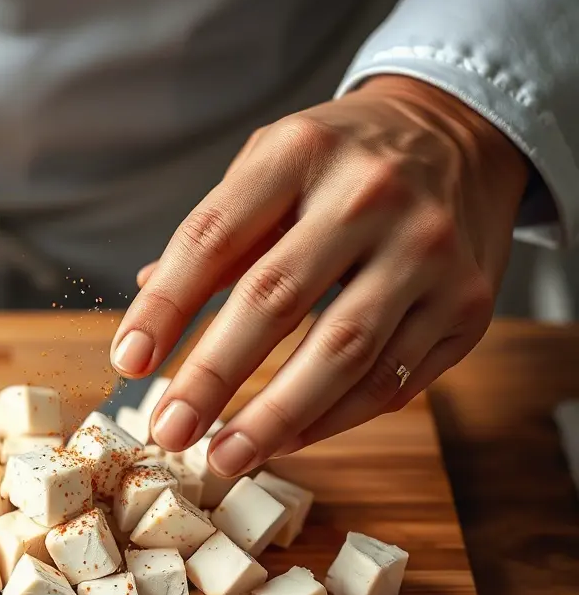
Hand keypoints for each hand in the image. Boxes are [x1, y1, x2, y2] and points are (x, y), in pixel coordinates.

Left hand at [111, 76, 527, 474]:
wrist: (462, 136)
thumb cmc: (343, 162)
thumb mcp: (272, 165)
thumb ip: (215, 238)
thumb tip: (146, 315)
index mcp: (302, 153)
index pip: (213, 238)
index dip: (164, 307)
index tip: (127, 362)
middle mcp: (371, 196)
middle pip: (276, 300)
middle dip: (213, 376)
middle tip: (170, 430)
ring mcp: (429, 252)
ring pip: (342, 354)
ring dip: (274, 418)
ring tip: (223, 457)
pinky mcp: (467, 305)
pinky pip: (391, 381)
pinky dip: (331, 420)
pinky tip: (286, 439)